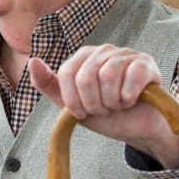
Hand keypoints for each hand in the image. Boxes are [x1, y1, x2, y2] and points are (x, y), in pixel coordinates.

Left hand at [28, 44, 178, 166]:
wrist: (138, 128)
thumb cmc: (105, 113)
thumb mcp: (71, 103)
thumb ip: (48, 84)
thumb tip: (32, 61)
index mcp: (83, 57)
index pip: (66, 74)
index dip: (73, 100)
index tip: (82, 112)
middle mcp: (103, 50)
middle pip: (85, 77)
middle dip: (93, 104)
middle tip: (104, 110)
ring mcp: (126, 54)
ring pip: (108, 77)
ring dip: (112, 102)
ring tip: (117, 105)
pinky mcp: (146, 63)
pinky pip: (131, 78)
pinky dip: (128, 98)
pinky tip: (132, 101)